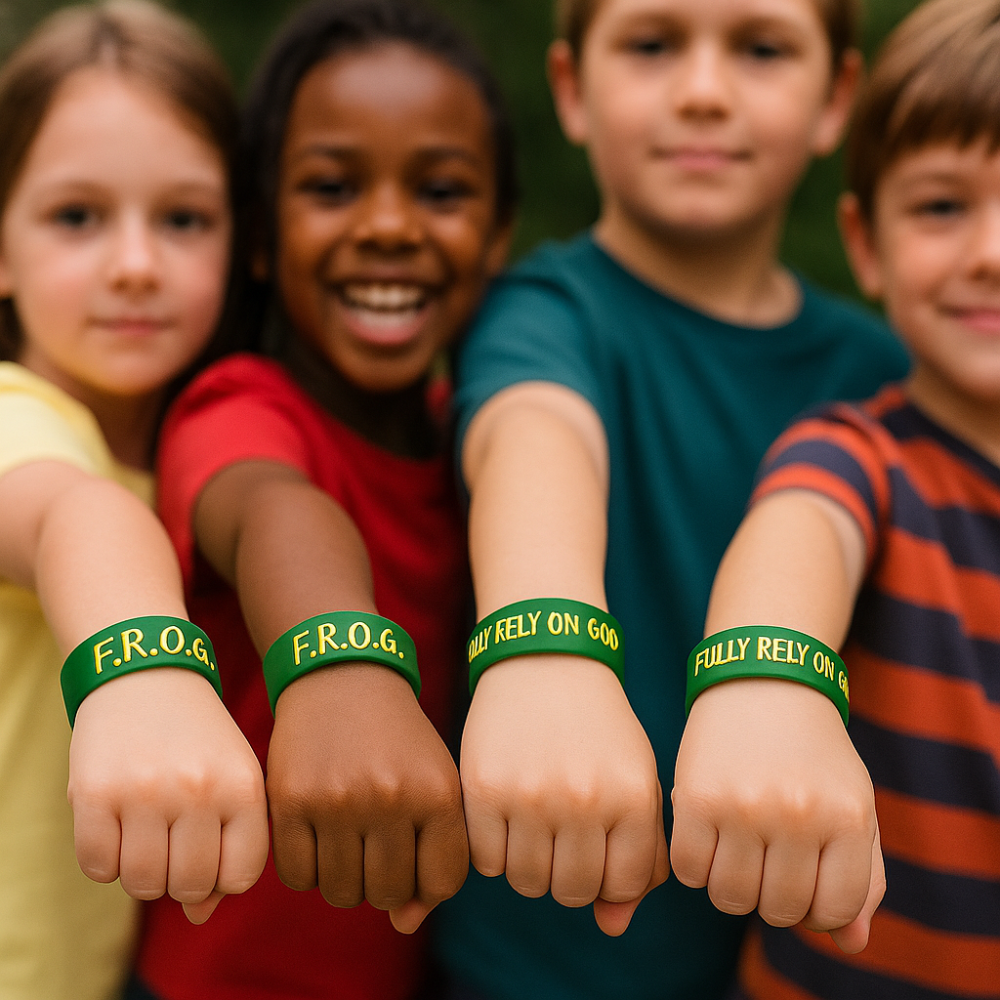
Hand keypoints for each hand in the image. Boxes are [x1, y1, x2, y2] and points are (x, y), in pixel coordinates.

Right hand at [69, 667, 268, 923]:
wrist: (147, 672)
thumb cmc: (198, 738)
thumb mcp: (233, 778)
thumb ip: (231, 845)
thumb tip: (200, 916)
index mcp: (244, 786)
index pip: (240, 877)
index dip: (221, 877)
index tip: (209, 850)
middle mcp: (199, 790)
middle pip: (188, 886)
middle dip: (178, 876)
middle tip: (171, 840)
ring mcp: (145, 791)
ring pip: (141, 883)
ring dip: (139, 869)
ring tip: (144, 830)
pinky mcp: (93, 792)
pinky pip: (97, 867)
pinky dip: (103, 858)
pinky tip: (114, 824)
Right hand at [266, 663, 467, 933]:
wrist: (343, 677)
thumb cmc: (396, 739)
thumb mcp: (433, 780)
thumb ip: (435, 852)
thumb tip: (405, 924)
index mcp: (437, 792)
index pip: (441, 883)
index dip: (426, 881)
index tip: (412, 855)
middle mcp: (390, 798)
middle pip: (388, 893)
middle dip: (383, 881)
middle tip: (374, 846)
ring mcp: (338, 800)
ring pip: (342, 891)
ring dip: (344, 877)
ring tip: (345, 839)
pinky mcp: (290, 799)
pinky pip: (298, 877)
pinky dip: (307, 868)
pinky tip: (315, 835)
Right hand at [461, 655, 668, 936]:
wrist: (546, 659)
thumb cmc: (598, 727)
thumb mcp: (634, 780)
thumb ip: (638, 856)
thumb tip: (612, 927)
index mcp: (631, 798)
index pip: (620, 885)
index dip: (607, 873)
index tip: (597, 842)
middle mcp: (584, 801)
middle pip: (572, 891)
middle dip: (566, 872)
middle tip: (560, 833)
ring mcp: (531, 796)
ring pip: (527, 882)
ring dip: (528, 862)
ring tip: (533, 822)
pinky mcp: (484, 788)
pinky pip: (486, 861)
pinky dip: (493, 849)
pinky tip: (504, 813)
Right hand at [670, 678, 883, 952]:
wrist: (764, 682)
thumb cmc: (814, 753)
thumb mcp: (853, 804)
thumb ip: (863, 878)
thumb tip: (851, 945)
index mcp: (847, 818)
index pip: (835, 912)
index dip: (817, 909)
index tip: (804, 880)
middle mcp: (797, 815)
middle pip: (780, 910)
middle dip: (773, 897)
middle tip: (767, 861)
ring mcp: (743, 806)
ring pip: (731, 897)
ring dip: (732, 885)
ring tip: (737, 851)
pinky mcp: (695, 796)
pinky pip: (689, 869)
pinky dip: (696, 865)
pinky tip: (708, 836)